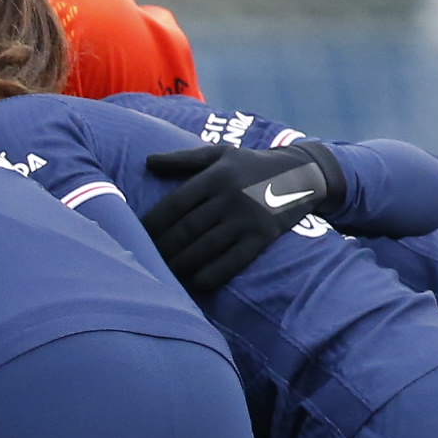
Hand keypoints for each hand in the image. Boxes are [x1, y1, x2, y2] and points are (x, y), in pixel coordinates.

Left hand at [142, 141, 347, 294]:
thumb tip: (148, 161)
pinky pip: (234, 261)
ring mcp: (247, 218)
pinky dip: (213, 274)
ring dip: (181, 264)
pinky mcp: (263, 236)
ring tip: (163, 273)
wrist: (303, 173)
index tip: (135, 236)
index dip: (152, 223)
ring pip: (206, 247)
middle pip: (186, 229)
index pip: (174, 204)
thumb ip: (183, 159)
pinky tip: (196, 283)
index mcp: (215, 176)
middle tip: (143, 261)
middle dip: (162, 248)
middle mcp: (230, 197)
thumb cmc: (252, 164)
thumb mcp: (221, 154)